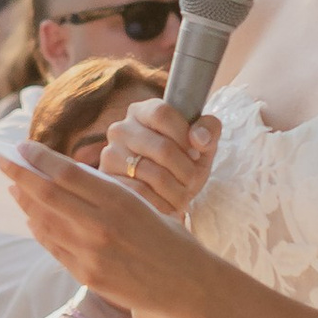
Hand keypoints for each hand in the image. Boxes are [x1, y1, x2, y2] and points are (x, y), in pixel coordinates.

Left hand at [2, 139, 207, 315]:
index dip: (38, 158)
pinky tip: (33, 218)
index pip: (65, 172)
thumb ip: (103, 192)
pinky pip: (53, 248)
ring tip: (16, 188)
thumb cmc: (167, 236)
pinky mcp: (88, 276)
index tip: (22, 147)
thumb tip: (62, 175)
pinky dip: (39, 230)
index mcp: (118, 199)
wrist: (188, 283)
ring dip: (26, 203)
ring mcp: (92, 254)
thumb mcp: (140, 202)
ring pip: (44, 222)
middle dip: (19, 176)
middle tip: (2, 163)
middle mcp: (101, 225)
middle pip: (46, 194)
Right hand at [99, 99, 219, 223]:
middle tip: (192, 180)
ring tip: (183, 195)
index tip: (196, 153)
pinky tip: (167, 205)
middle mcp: (121, 129)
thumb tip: (199, 138)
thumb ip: (209, 130)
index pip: (162, 113)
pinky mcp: (108, 182)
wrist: (163, 196)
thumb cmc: (182, 164)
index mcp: (143, 112)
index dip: (184, 135)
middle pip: (163, 148)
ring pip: (154, 175)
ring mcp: (110, 155)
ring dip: (177, 191)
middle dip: (186, 170)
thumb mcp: (202, 145)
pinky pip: (141, 194)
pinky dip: (162, 204)